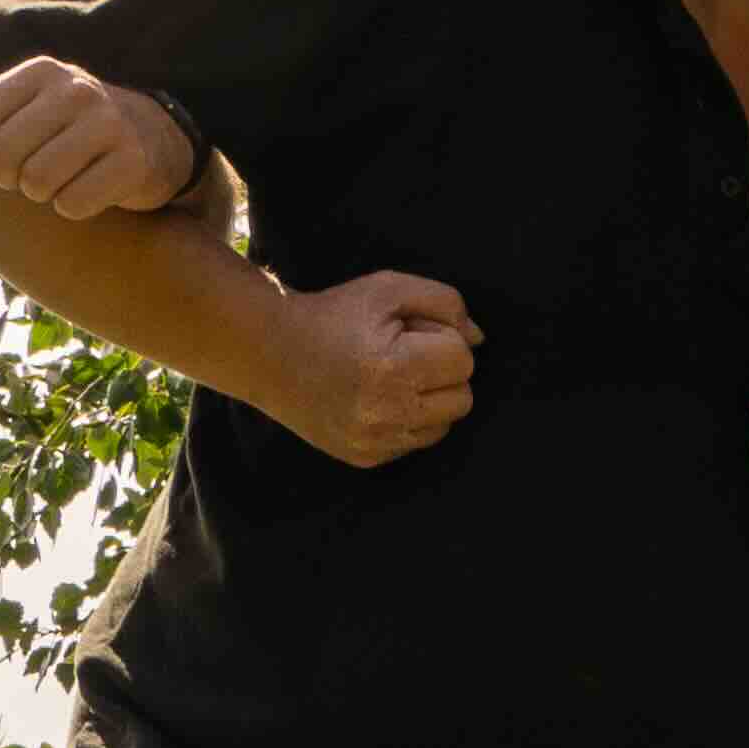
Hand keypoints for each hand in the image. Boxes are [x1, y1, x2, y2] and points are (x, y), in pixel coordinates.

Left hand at [0, 57, 204, 221]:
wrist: (153, 136)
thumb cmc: (66, 127)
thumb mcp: (12, 111)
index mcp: (36, 72)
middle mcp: (73, 89)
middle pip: (2, 158)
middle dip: (8, 180)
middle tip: (26, 179)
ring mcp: (107, 123)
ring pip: (37, 183)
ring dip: (41, 195)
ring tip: (58, 182)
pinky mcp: (132, 160)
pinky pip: (74, 202)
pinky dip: (73, 208)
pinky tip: (87, 192)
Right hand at [259, 272, 482, 466]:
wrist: (269, 352)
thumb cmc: (333, 315)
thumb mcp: (388, 289)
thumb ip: (445, 304)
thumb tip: (478, 339)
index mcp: (393, 369)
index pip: (462, 359)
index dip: (442, 337)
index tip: (410, 331)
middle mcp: (386, 413)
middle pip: (462, 398)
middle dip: (443, 371)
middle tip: (405, 353)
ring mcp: (375, 442)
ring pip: (444, 425)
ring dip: (431, 399)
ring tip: (393, 377)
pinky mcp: (366, 458)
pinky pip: (416, 442)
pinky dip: (408, 420)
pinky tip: (379, 398)